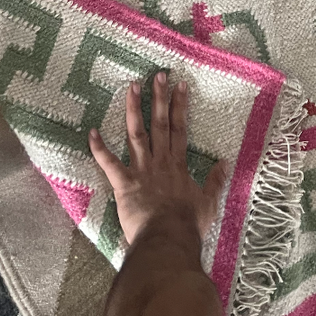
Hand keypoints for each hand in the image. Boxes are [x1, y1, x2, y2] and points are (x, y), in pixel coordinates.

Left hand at [89, 71, 227, 248]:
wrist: (169, 240)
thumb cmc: (188, 225)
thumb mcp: (208, 202)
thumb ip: (215, 181)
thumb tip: (224, 163)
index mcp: (178, 164)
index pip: (180, 129)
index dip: (180, 106)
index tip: (180, 85)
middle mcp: (160, 161)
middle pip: (160, 124)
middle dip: (159, 98)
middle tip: (157, 75)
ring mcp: (141, 170)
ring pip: (136, 134)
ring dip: (134, 110)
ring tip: (131, 87)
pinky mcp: (124, 184)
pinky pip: (109, 164)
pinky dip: (99, 148)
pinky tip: (91, 132)